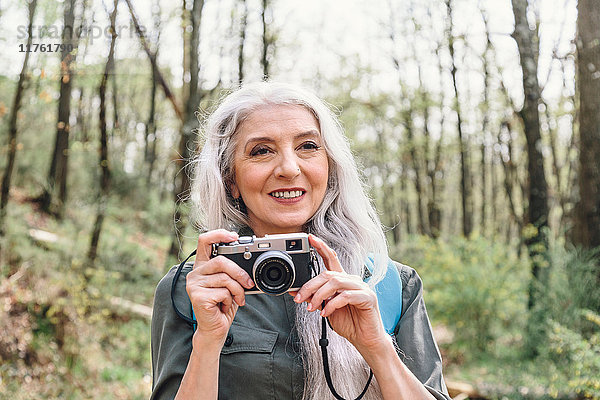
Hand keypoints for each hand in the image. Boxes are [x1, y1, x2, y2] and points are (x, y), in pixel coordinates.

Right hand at [186, 229, 254, 348]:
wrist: (215, 329)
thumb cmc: (223, 306)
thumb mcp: (229, 284)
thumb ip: (232, 271)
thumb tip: (247, 263)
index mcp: (202, 266)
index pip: (204, 241)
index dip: (219, 234)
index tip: (234, 236)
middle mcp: (195, 273)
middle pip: (221, 261)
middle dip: (240, 272)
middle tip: (249, 283)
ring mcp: (194, 284)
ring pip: (225, 278)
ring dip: (237, 290)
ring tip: (236, 299)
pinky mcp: (197, 296)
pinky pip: (223, 292)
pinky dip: (230, 300)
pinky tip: (224, 306)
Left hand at [291, 234, 387, 351]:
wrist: (365, 340)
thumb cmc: (349, 323)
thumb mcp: (326, 309)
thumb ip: (315, 298)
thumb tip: (296, 292)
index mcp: (343, 280)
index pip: (331, 259)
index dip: (321, 247)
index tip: (310, 238)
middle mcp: (352, 280)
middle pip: (328, 274)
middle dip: (310, 286)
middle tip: (299, 299)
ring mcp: (362, 288)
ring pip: (335, 282)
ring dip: (319, 296)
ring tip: (312, 308)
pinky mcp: (367, 298)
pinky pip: (345, 296)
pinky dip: (332, 305)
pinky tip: (326, 313)